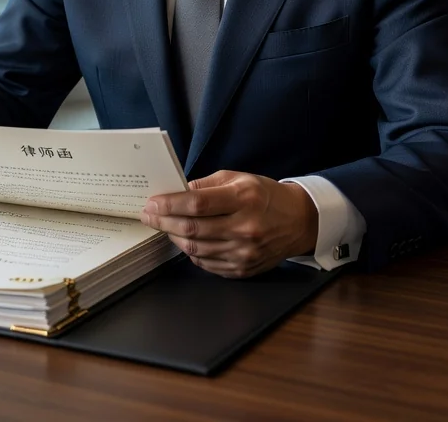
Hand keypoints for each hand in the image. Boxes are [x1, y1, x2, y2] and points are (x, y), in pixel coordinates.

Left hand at [140, 170, 318, 277]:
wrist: (299, 222)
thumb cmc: (265, 195)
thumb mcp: (239, 178)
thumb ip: (206, 185)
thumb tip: (176, 191)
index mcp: (244, 199)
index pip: (198, 204)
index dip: (170, 204)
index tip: (152, 203)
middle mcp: (245, 228)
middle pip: (192, 229)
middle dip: (164, 222)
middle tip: (148, 215)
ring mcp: (244, 253)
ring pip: (196, 249)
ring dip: (174, 237)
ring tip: (163, 226)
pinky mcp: (243, 270)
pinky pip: (207, 264)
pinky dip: (191, 252)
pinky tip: (184, 240)